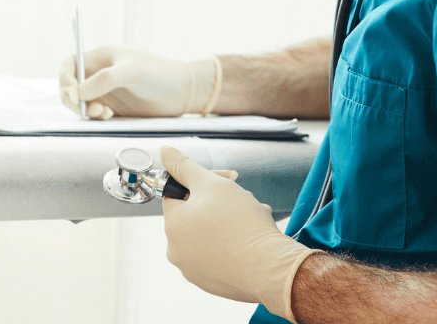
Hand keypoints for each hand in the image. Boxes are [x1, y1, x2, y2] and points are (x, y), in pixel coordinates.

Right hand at [57, 46, 215, 118]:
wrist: (182, 92)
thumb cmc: (158, 74)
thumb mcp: (130, 72)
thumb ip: (103, 81)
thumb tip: (77, 93)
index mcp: (100, 57)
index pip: (70, 65)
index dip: (65, 78)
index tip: (72, 94)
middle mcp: (99, 73)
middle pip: (71, 85)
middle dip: (72, 98)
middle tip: (82, 109)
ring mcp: (106, 91)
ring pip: (80, 102)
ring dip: (84, 110)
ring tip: (101, 113)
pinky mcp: (113, 108)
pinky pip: (93, 114)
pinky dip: (95, 118)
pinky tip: (108, 116)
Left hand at [159, 145, 319, 320]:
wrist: (270, 267)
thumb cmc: (242, 225)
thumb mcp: (211, 183)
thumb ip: (184, 166)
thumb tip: (165, 152)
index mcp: (172, 226)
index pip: (177, 193)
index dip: (202, 183)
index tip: (224, 181)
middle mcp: (177, 251)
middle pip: (194, 214)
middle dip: (218, 201)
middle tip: (241, 198)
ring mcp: (194, 270)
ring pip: (208, 233)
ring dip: (227, 220)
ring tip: (250, 217)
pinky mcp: (212, 283)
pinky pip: (219, 255)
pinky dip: (231, 243)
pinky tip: (249, 238)